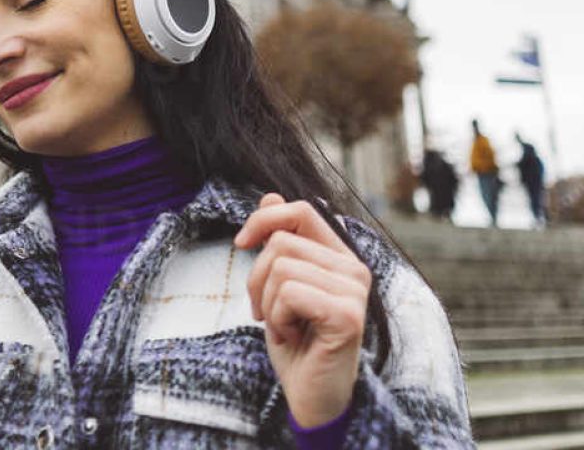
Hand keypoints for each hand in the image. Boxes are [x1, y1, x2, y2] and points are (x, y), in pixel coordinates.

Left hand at [235, 194, 370, 427]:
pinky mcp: (347, 315)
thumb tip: (270, 196)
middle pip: (281, 242)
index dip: (264, 220)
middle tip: (265, 311)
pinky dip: (277, 318)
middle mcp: (354, 268)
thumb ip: (280, 241)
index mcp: (339, 255)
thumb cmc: (296, 339)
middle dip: (257, 278)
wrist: (312, 397)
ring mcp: (354, 291)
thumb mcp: (278, 284)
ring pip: (281, 267)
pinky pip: (289, 293)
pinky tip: (292, 337)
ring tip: (282, 326)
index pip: (300, 211)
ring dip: (267, 303)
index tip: (241, 244)